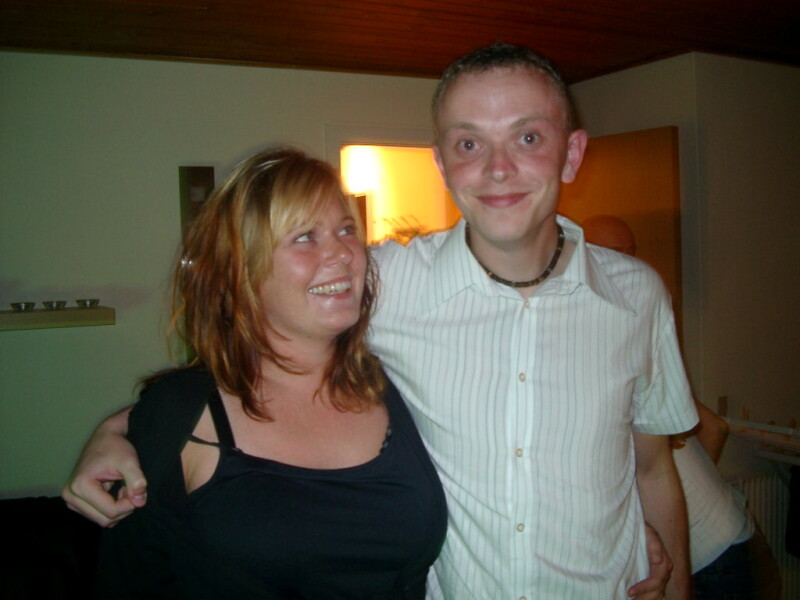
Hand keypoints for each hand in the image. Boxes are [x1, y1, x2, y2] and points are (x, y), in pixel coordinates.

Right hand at [61, 408, 145, 526]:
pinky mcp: (75, 501)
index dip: (128, 505)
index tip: (137, 490)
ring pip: (101, 519)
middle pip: (104, 519)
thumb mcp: (129, 461)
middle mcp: (70, 495)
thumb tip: (140, 503)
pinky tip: (116, 491)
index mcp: (80, 486)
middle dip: (123, 508)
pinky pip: (98, 515)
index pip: (109, 511)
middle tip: (130, 489)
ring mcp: (71, 500)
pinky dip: (111, 507)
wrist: (105, 437)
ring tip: (123, 488)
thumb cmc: (116, 447)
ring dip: (118, 508)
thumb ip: (136, 481)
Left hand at [627, 523, 672, 598]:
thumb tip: (657, 561)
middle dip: (644, 598)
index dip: (644, 588)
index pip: (656, 581)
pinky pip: (655, 590)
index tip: (629, 592)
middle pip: (657, 591)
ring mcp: (661, 575)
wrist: (643, 527)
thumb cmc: (644, 529)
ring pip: (658, 593)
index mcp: (664, 562)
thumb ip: (654, 544)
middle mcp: (664, 571)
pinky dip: (648, 596)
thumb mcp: (649, 532)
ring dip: (647, 599)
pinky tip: (637, 598)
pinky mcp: (655, 576)